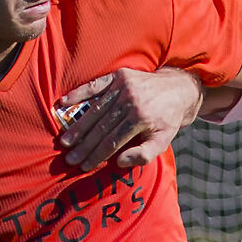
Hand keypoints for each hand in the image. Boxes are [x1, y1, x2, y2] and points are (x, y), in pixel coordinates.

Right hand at [56, 68, 205, 172]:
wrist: (179, 89)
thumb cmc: (168, 119)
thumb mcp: (163, 140)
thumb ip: (144, 154)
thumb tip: (119, 161)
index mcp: (142, 119)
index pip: (113, 141)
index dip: (97, 155)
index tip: (84, 166)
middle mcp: (131, 101)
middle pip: (102, 128)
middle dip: (84, 146)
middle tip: (70, 158)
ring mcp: (123, 87)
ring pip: (95, 110)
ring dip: (78, 127)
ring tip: (65, 141)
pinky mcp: (119, 76)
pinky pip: (95, 86)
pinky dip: (78, 94)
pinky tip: (63, 102)